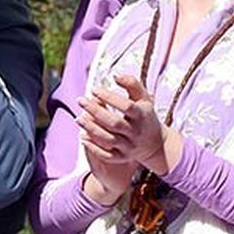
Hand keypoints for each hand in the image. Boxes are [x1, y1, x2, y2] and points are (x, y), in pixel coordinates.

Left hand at [77, 75, 182, 195]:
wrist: (155, 143)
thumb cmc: (145, 115)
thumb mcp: (144, 98)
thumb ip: (132, 84)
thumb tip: (115, 75)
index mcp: (142, 115)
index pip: (126, 106)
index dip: (109, 97)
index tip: (94, 90)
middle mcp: (136, 132)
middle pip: (114, 123)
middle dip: (95, 111)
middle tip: (80, 100)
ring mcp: (129, 147)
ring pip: (108, 140)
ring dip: (91, 129)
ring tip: (78, 118)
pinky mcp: (123, 158)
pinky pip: (106, 156)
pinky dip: (93, 148)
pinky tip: (82, 136)